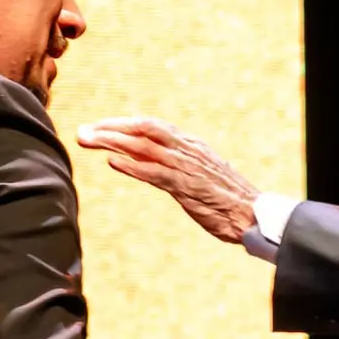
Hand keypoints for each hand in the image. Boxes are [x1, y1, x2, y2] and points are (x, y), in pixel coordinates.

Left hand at [77, 118, 258, 243]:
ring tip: (88, 141)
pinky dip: (133, 166)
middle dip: (111, 129)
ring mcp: (187, 167)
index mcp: (189, 144)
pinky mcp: (188, 187)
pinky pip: (156, 173)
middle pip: (143, 130)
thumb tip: (151, 162)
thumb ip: (176, 165)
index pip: (150, 125)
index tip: (98, 127)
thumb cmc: (227, 198)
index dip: (122, 124)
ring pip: (145, 148)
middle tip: (83, 132)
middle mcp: (186, 150)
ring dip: (113, 142)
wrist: (254, 215)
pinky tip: (113, 162)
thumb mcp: (200, 174)